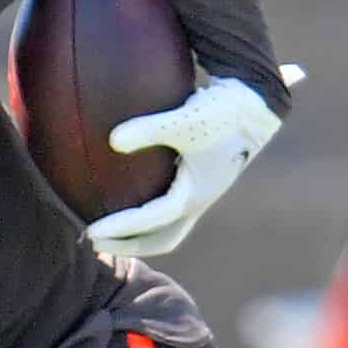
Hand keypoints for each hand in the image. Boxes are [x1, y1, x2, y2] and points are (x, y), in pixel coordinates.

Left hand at [86, 63, 304, 256]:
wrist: (256, 103)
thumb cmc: (222, 110)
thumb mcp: (184, 119)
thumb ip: (149, 129)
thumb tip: (111, 140)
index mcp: (195, 194)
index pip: (152, 223)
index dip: (121, 229)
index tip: (91, 232)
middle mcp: (199, 200)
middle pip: (162, 239)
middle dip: (129, 244)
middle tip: (94, 241)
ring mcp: (201, 193)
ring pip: (169, 227)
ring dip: (140, 233)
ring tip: (109, 229)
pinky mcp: (200, 180)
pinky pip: (170, 209)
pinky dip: (150, 216)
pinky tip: (128, 198)